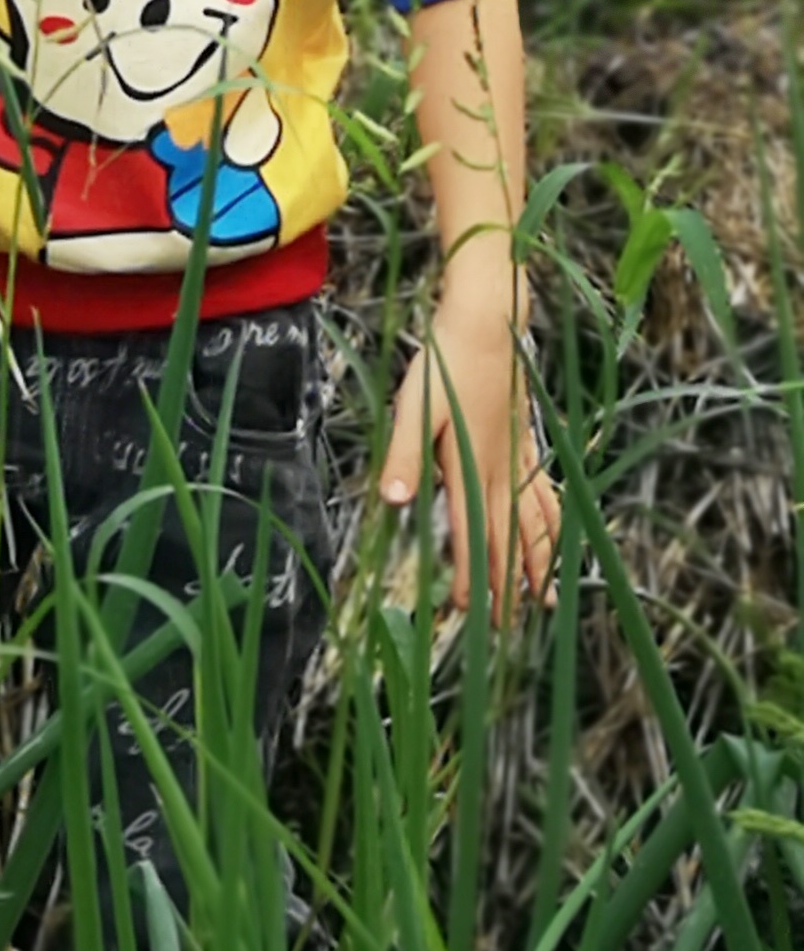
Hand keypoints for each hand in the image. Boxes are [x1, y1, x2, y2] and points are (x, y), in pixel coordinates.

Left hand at [379, 278, 558, 616]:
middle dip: (506, 585)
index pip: (469, 533)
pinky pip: (544, 494)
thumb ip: (406, 455)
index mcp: (470, 465)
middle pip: (506, 538)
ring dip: (538, 562)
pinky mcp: (524, 440)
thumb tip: (395, 502)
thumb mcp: (415, 406)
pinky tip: (556, 533)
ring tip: (545, 598)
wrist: (488, 323)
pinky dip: (552, 522)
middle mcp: (500, 468)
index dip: (468, 573)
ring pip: (534, 521)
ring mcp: (517, 455)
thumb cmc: (446, 362)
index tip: (464, 608)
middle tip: (510, 627)